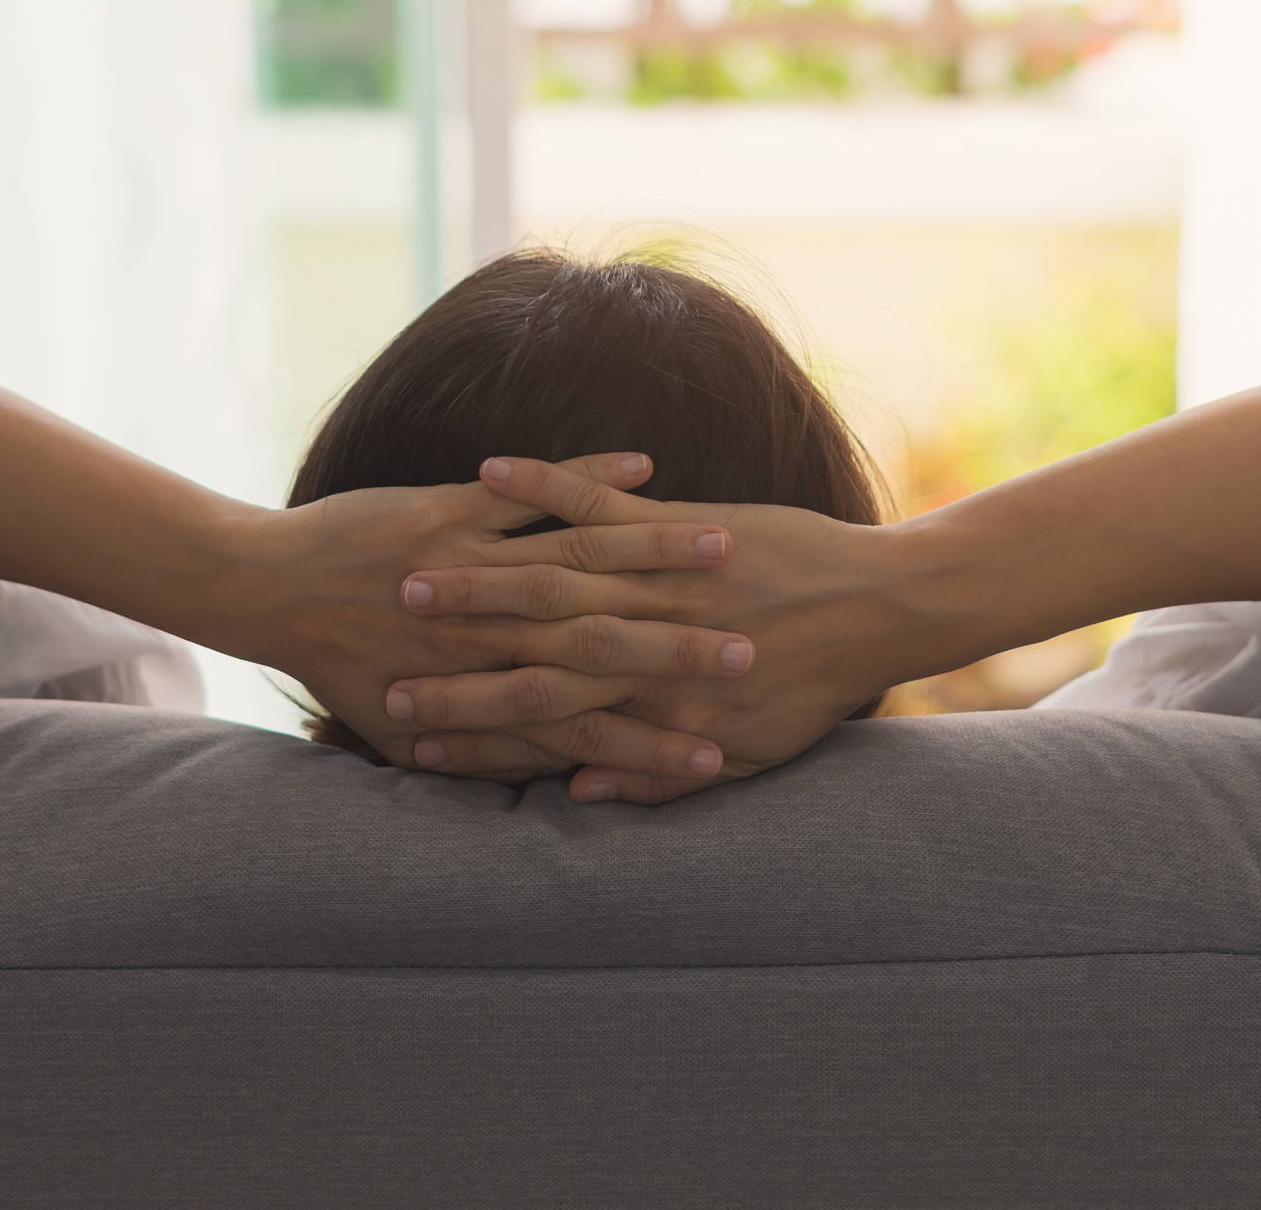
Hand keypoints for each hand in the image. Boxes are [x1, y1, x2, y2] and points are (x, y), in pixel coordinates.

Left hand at [202, 455, 762, 784]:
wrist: (263, 594)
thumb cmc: (336, 662)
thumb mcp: (411, 732)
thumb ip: (498, 759)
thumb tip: (572, 795)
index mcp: (486, 693)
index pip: (593, 727)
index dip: (661, 741)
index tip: (726, 749)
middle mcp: (488, 636)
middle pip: (605, 647)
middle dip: (684, 651)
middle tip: (752, 653)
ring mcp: (473, 568)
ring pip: (581, 565)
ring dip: (658, 556)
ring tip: (727, 551)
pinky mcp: (450, 511)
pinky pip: (531, 492)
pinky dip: (586, 474)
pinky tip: (647, 459)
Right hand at [377, 457, 966, 804]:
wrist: (883, 611)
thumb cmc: (816, 685)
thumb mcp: (747, 750)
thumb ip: (663, 776)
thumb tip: (587, 794)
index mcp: (654, 708)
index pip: (539, 728)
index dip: (466, 734)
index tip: (403, 736)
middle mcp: (645, 646)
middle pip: (525, 659)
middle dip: (447, 664)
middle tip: (377, 665)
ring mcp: (658, 581)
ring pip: (548, 581)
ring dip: (473, 579)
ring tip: (406, 578)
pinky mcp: (679, 524)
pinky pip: (598, 502)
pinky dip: (544, 483)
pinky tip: (488, 465)